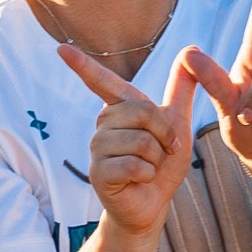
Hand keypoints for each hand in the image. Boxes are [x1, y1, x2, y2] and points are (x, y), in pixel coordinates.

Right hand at [57, 40, 197, 236]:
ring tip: (149, 167)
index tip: (61, 48)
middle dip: (165, 134)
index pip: (100, 82)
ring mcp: (97, 149)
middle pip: (142, 112)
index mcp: (120, 109)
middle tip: (165, 150)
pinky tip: (139, 181)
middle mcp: (103, 125)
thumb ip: (181, 89)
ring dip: (157, 157)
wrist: (154, 203)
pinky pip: (134, 165)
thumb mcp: (178, 122)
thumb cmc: (162, 163)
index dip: (81, 65)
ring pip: (140, 141)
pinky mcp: (98, 172)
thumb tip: (190, 49)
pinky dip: (148, 174)